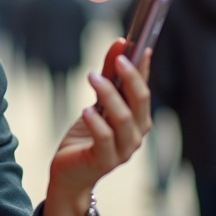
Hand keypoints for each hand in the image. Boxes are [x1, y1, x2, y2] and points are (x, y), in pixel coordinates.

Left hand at [44, 39, 152, 215]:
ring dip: (109, 94)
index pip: (144, 89)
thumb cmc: (86, 136)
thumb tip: (119, 43)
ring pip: (124, 118)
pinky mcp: (104, 161)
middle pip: (141, 101)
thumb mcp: (97, 103)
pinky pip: (105, 138)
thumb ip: (108, 75)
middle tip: (118, 58)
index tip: (139, 47)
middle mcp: (136, 134)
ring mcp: (123, 150)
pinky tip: (85, 110)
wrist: (70, 173)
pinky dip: (96, 121)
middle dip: (131, 77)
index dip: (143, 68)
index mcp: (138, 119)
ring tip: (92, 76)